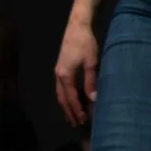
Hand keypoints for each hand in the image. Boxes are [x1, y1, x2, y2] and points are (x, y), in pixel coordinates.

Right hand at [56, 13, 100, 130]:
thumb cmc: (85, 43)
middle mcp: (58, 76)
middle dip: (69, 112)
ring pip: (60, 94)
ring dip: (66, 106)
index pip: (71, 98)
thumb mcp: (91, 62)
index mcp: (65, 76)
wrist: (77, 27)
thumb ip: (91, 81)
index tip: (83, 120)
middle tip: (76, 124)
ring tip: (72, 117)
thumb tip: (93, 99)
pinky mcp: (60, 68)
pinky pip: (61, 88)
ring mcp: (57, 72)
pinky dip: (65, 97)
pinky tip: (70, 100)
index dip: (77, 110)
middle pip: (63, 99)